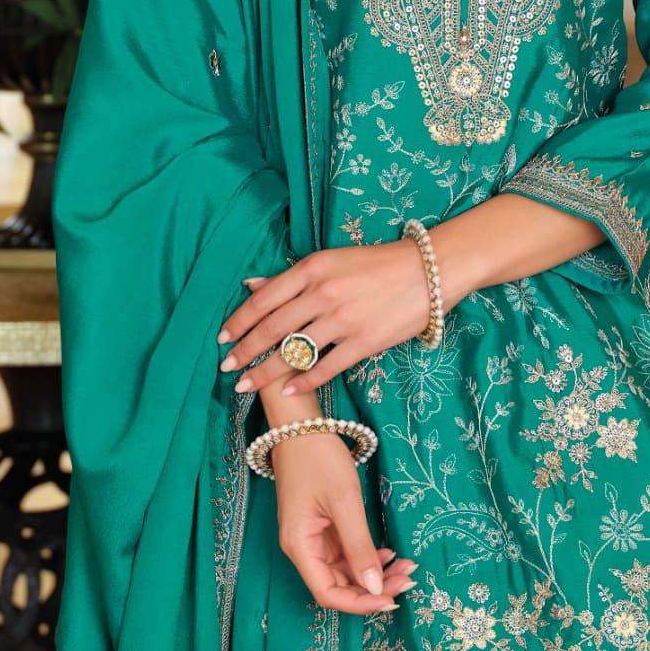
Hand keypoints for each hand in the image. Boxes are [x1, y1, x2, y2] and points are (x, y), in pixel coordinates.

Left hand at [217, 241, 435, 397]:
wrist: (427, 271)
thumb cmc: (376, 264)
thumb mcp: (330, 260)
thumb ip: (291, 276)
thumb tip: (251, 285)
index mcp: (312, 269)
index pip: (264, 299)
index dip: (239, 321)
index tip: (222, 337)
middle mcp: (323, 293)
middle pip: (272, 328)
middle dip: (244, 350)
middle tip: (226, 367)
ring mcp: (343, 320)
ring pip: (294, 351)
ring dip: (265, 372)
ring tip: (246, 385)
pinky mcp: (364, 342)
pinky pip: (327, 366)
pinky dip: (304, 380)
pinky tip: (288, 390)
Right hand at [271, 431, 417, 614]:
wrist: (301, 428)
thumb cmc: (319, 461)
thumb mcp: (345, 502)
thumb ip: (360, 547)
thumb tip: (376, 588)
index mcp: (300, 546)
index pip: (327, 593)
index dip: (359, 603)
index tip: (392, 599)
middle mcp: (303, 549)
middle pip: (338, 585)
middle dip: (374, 588)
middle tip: (409, 578)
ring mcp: (312, 540)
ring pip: (345, 572)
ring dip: (375, 574)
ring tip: (406, 566)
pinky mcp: (322, 530)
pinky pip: (345, 555)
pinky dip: (368, 558)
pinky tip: (389, 553)